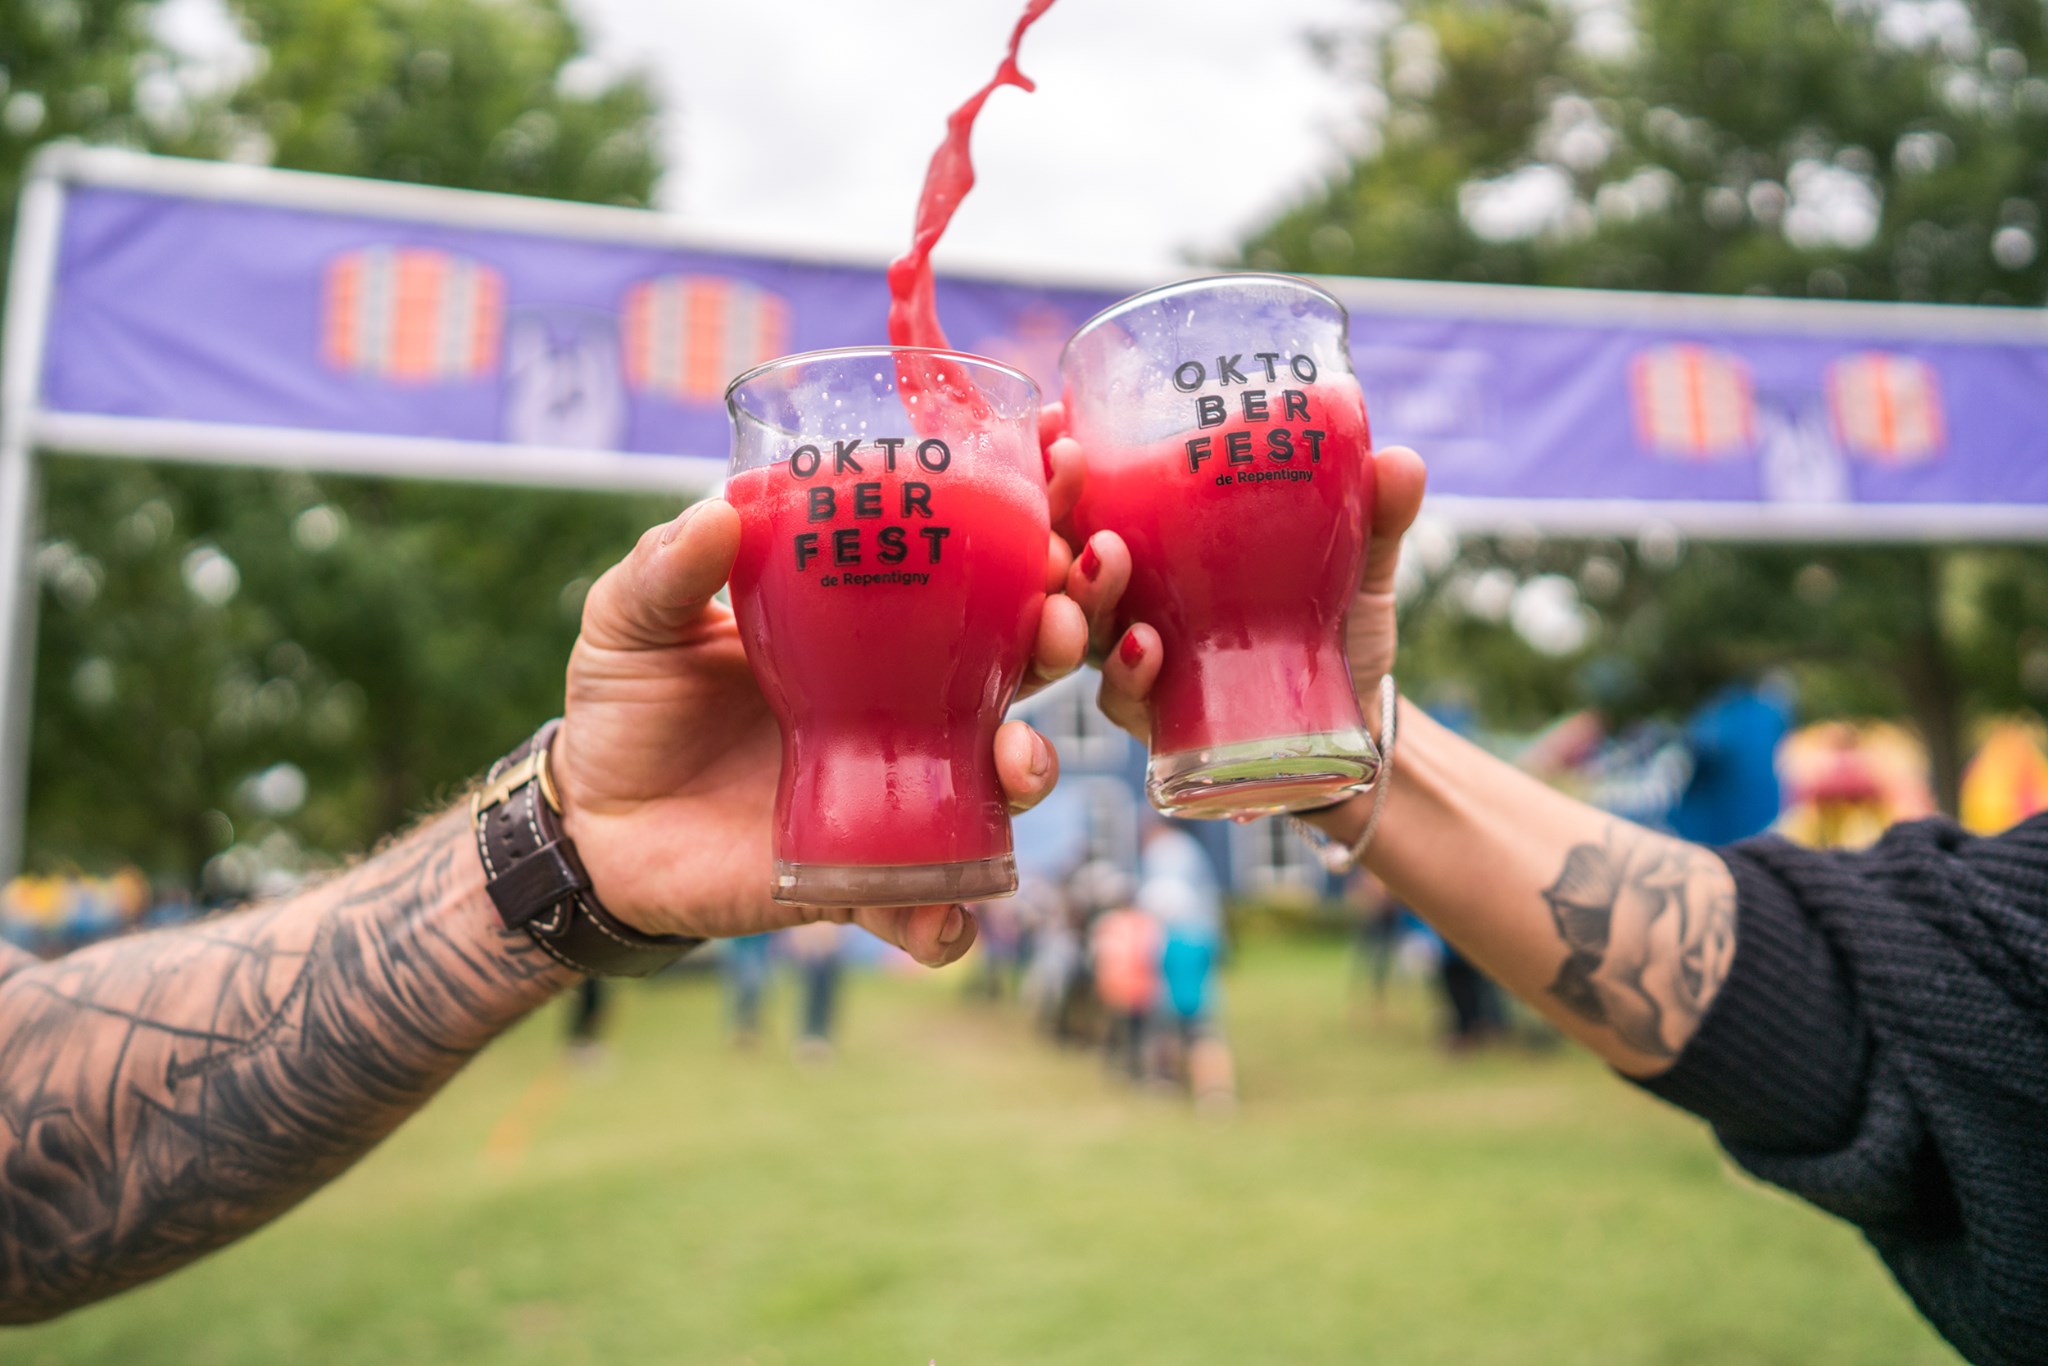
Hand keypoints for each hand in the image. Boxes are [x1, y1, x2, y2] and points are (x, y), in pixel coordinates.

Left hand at [548, 443, 1089, 966]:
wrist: (596, 827)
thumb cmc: (630, 703)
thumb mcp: (633, 620)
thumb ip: (668, 568)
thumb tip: (719, 514)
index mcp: (874, 628)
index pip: (977, 566)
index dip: (1040, 521)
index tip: (1067, 468)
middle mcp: (908, 703)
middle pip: (1024, 663)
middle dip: (1069, 633)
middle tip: (1062, 619)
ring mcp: (899, 790)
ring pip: (1003, 780)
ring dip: (1032, 766)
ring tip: (1016, 761)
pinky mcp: (868, 876)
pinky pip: (929, 904)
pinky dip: (949, 918)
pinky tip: (946, 917)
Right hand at [1065, 440, 1427, 740]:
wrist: (1353, 731)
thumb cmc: (1335, 630)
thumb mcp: (1356, 564)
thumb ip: (1375, 517)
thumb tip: (1400, 460)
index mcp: (1161, 552)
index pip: (1089, 500)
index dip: (1056, 465)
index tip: (1051, 419)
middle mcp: (1134, 603)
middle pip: (1063, 559)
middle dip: (1051, 516)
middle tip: (1067, 472)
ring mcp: (1138, 662)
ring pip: (1080, 627)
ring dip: (1085, 591)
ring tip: (1106, 558)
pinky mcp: (1157, 722)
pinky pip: (1123, 699)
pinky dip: (1130, 673)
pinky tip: (1148, 649)